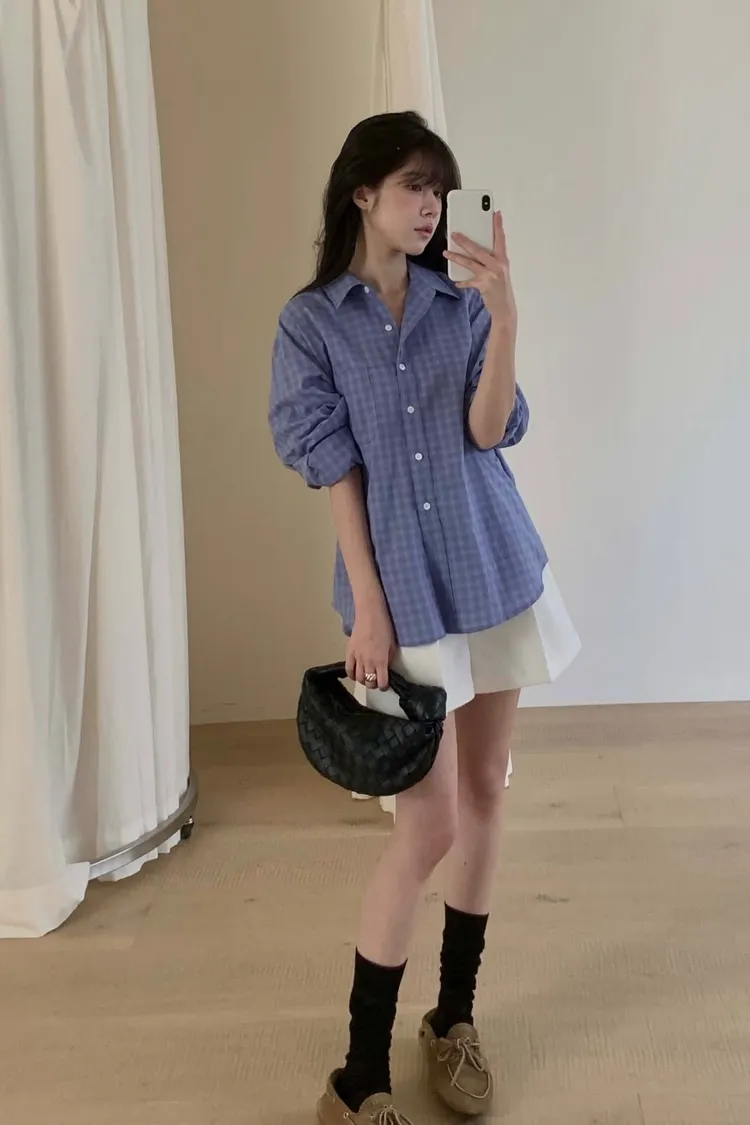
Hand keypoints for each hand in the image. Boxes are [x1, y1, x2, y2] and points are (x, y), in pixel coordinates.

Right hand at [345, 597, 395, 690]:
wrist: (369, 615)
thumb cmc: (384, 628)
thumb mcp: (392, 645)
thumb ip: (389, 659)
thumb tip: (387, 668)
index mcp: (380, 661)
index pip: (381, 682)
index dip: (384, 686)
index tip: (385, 684)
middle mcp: (368, 662)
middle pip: (369, 682)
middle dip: (374, 684)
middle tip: (377, 680)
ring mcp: (357, 658)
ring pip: (358, 678)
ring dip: (364, 680)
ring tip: (367, 676)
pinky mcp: (349, 653)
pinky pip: (348, 669)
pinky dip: (352, 675)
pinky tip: (356, 674)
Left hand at [444, 211, 516, 330]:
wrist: (505, 308)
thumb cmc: (501, 287)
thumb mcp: (500, 270)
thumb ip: (491, 259)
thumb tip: (474, 249)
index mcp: (503, 259)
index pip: (500, 238)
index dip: (498, 225)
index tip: (495, 213)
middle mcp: (498, 265)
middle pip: (478, 249)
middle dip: (464, 241)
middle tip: (453, 234)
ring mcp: (491, 275)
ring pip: (470, 263)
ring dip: (456, 257)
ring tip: (446, 253)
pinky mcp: (484, 285)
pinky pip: (468, 281)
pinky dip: (461, 281)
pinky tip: (456, 281)